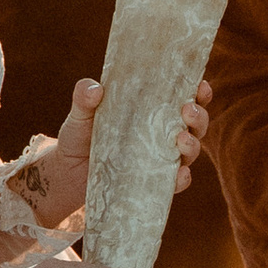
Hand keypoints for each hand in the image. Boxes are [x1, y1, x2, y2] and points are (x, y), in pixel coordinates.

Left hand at [32, 75, 212, 221]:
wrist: (67, 172)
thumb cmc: (80, 136)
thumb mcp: (80, 114)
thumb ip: (84, 98)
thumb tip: (94, 88)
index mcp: (153, 110)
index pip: (185, 97)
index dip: (199, 91)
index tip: (200, 85)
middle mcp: (163, 134)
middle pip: (195, 124)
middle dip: (199, 116)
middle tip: (188, 110)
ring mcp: (161, 159)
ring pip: (191, 151)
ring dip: (193, 145)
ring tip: (182, 139)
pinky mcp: (154, 183)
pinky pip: (176, 182)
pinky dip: (182, 179)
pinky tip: (179, 173)